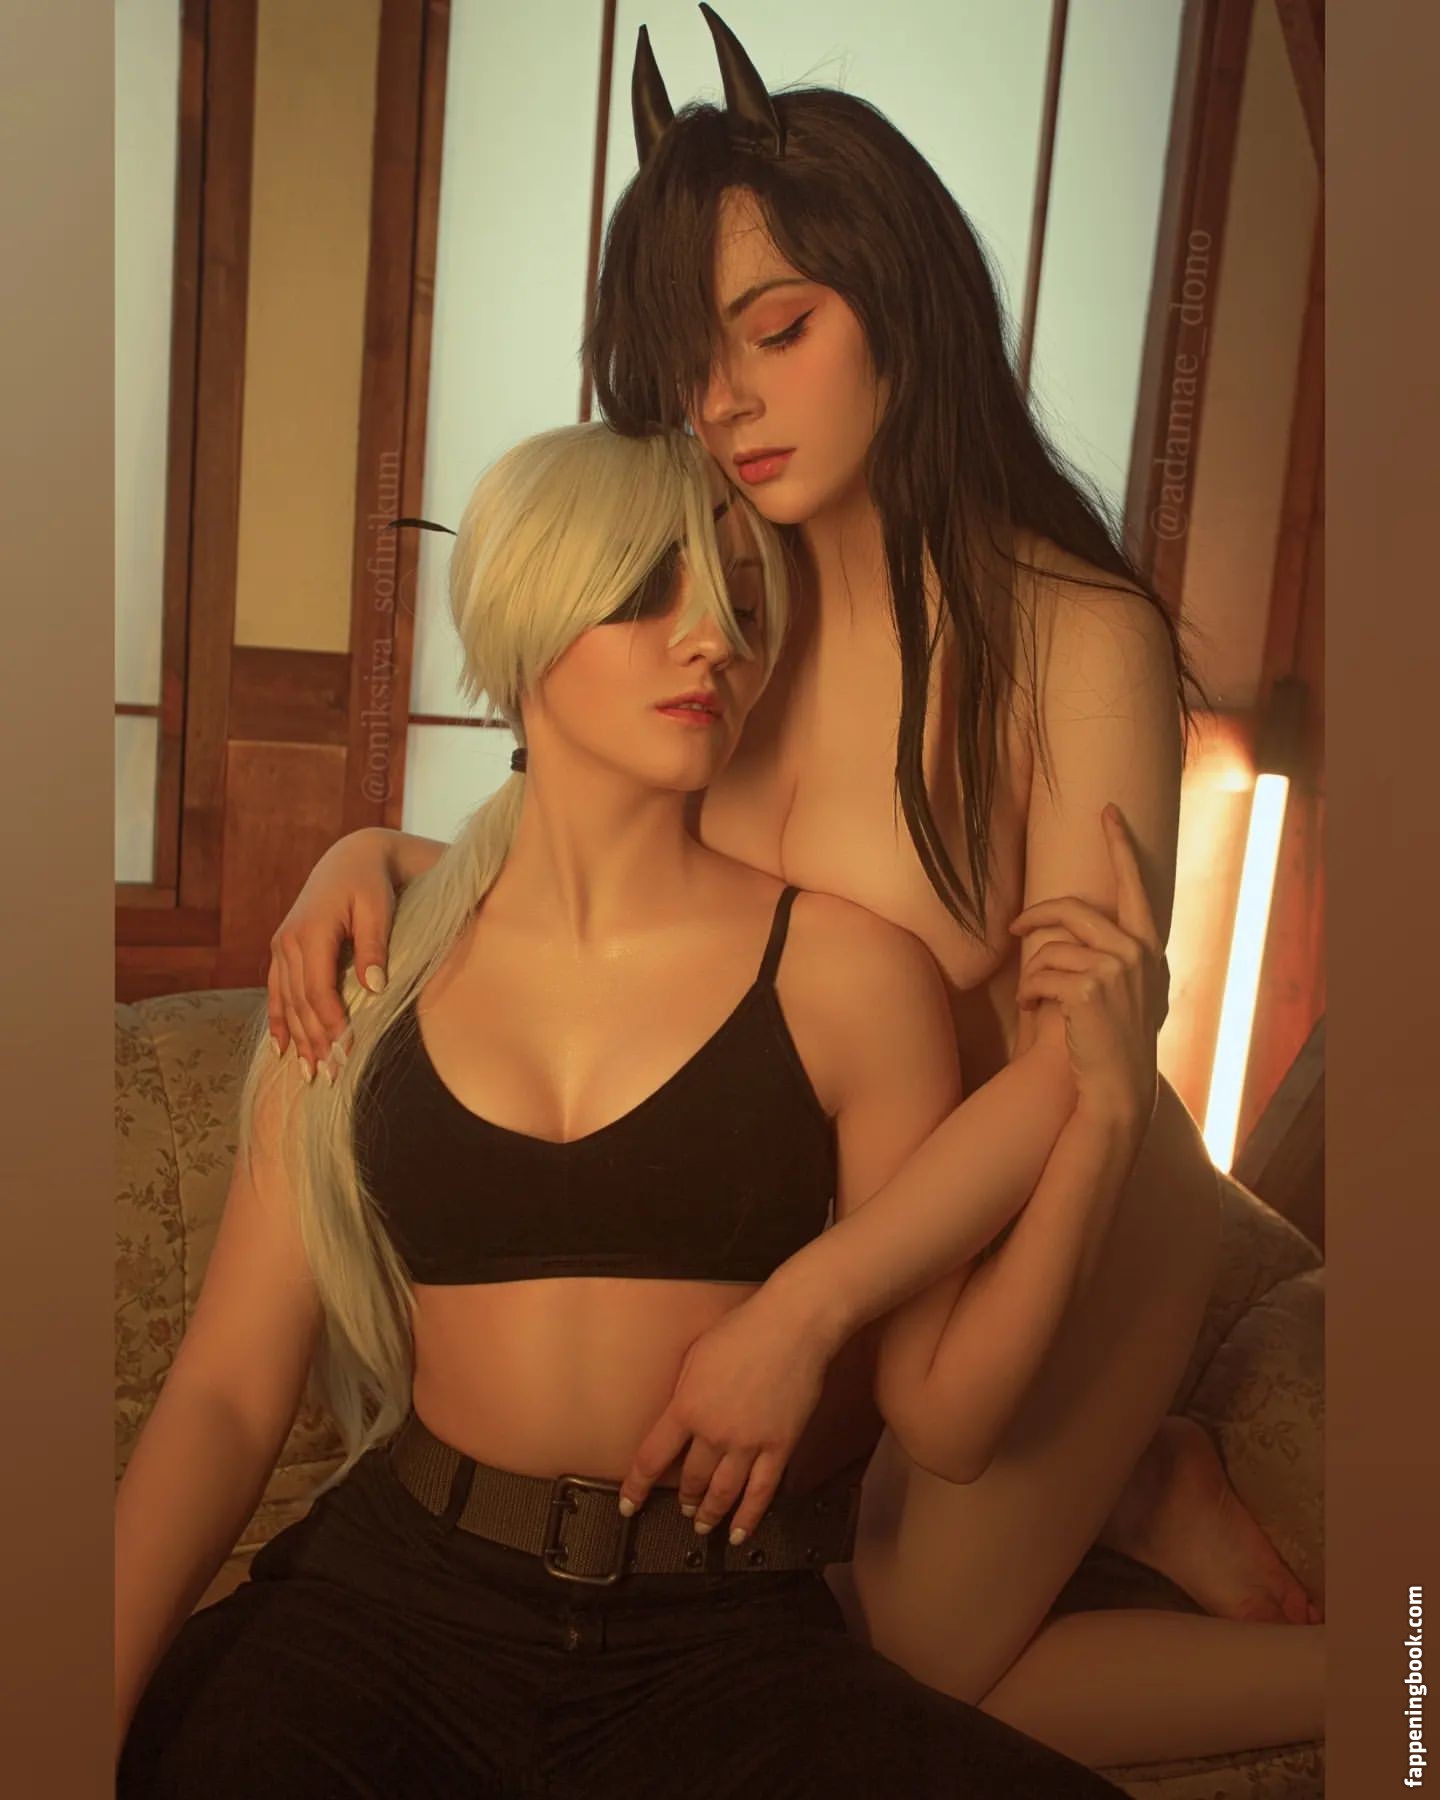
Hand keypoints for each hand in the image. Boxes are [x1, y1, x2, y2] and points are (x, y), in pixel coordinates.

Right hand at [267, 829, 397, 1079]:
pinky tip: (281, 1049)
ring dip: (297, 1040)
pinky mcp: (282, 950)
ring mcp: (281, 946)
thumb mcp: (378, 909)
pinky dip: (279, 1021)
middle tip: (329, 1078)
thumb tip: (374, 989)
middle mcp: (288, 942)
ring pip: (287, 1002)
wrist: (351, 859)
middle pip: (300, 1003)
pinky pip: (276, 992)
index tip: (346, 1051)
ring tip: (309, 1074)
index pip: (318, 990)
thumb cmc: (371, 884)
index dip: (331, 1024)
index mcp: (311, 933)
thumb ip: (374, 948)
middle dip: (314, 1042)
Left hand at [617, 1289, 833, 1544]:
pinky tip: (740, 1533)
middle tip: (681, 1509)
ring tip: (702, 1525)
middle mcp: (714, 1433)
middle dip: (682, 1499)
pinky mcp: (779, 1448)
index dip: (636, 1486)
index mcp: (686, 1408)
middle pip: (690, 1480)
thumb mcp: (694, 1356)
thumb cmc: (742, 1331)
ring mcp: (748, 1444)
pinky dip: (749, 1517)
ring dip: (709, 1513)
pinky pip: (761, 1492)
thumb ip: (683, 1393)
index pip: (652, 1458)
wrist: (791, 1327)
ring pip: (723, 1493)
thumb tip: (675, 1418)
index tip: (628, 1504)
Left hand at [1008, 802, 1167, 1132]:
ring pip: (1049, 948)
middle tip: (1014, 926)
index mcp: (1149, 946)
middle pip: (1071, 910)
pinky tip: (1032, 1009)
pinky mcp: (1087, 989)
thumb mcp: (1133, 990)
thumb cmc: (1118, 1038)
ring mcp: (1114, 969)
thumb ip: (1118, 955)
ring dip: (1031, 973)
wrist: (1118, 1085)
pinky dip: (1028, 992)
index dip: (1119, 845)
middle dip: (1035, 916)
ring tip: (1032, 996)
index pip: (1135, 884)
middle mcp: (1137, 951)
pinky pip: (1040, 975)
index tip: (1107, 812)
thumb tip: (1077, 928)